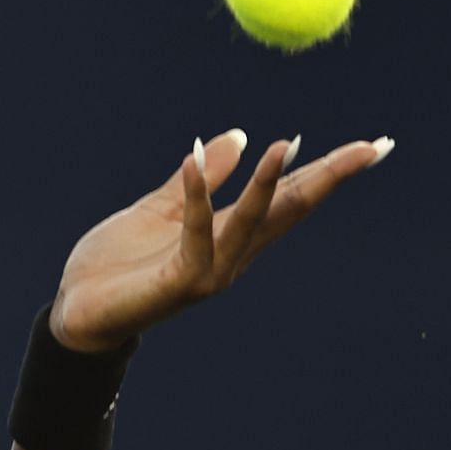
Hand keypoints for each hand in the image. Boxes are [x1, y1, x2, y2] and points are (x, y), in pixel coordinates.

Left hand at [49, 129, 393, 352]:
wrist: (77, 312)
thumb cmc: (116, 266)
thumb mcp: (160, 210)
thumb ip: (197, 180)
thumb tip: (238, 137)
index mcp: (230, 236)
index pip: (287, 198)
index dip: (325, 170)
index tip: (371, 145)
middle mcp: (231, 256)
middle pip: (289, 211)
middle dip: (329, 178)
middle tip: (373, 146)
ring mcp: (209, 272)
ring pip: (251, 223)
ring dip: (270, 184)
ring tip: (288, 143)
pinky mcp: (180, 283)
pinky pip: (196, 235)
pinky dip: (196, 197)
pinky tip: (192, 158)